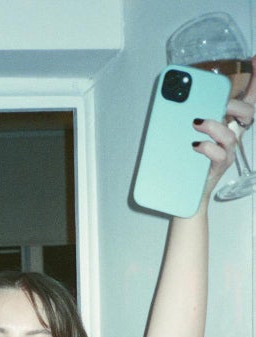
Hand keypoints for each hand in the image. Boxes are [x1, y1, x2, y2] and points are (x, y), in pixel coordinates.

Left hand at [195, 55, 255, 200]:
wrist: (184, 194)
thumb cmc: (187, 162)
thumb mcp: (185, 134)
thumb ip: (184, 116)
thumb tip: (171, 98)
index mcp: (225, 123)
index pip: (246, 99)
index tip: (255, 58)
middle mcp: (231, 136)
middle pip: (246, 112)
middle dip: (233, 103)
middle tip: (216, 102)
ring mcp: (227, 152)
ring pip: (230, 133)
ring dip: (213, 125)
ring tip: (195, 123)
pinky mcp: (219, 168)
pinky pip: (220, 154)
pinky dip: (207, 147)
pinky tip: (195, 145)